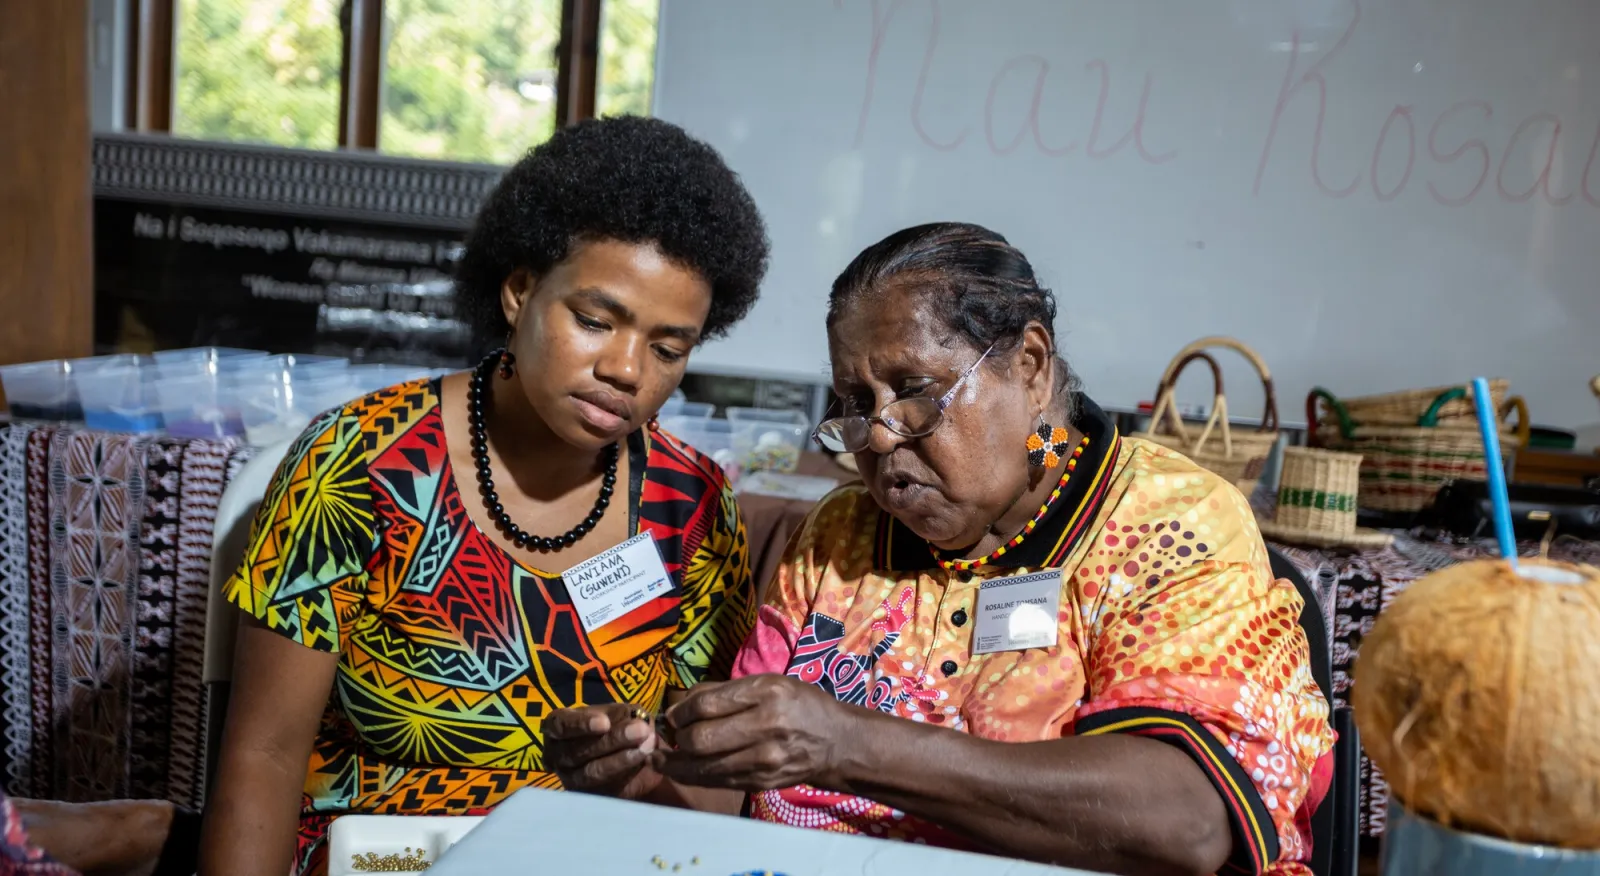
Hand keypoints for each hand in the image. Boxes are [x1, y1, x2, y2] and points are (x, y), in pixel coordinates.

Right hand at [545, 703, 663, 798]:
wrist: (628, 756)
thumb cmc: (616, 727)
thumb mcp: (618, 714)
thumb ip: (622, 715)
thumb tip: (634, 719)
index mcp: (558, 726)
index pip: (561, 725)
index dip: (581, 724)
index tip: (605, 723)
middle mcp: (557, 754)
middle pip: (578, 750)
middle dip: (612, 740)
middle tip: (641, 730)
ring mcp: (569, 778)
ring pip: (591, 772)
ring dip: (622, 759)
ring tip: (647, 745)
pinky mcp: (586, 796)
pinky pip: (603, 788)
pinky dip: (625, 774)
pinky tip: (642, 761)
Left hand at [652, 675, 858, 791]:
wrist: (835, 742)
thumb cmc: (799, 705)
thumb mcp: (769, 683)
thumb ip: (725, 691)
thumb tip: (682, 703)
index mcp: (767, 693)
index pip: (707, 705)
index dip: (681, 712)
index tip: (673, 715)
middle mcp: (766, 726)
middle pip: (701, 739)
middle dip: (677, 738)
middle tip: (671, 734)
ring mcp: (764, 759)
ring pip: (704, 767)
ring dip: (676, 764)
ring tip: (661, 758)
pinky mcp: (760, 782)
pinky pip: (717, 781)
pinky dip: (693, 776)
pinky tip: (679, 770)